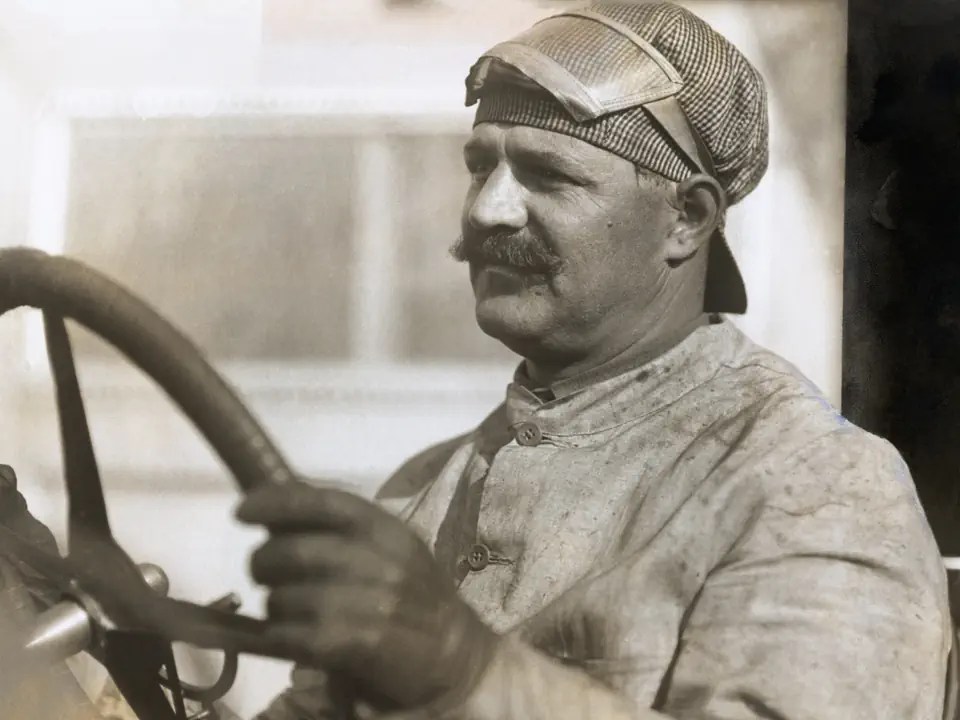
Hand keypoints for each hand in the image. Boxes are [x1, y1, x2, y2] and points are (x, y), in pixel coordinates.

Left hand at [236, 479, 499, 713]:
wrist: (456, 654)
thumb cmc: (413, 597)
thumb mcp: (388, 550)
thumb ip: (341, 531)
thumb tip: (275, 515)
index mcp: (387, 529)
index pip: (324, 503)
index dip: (277, 502)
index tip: (242, 511)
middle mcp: (382, 560)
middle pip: (294, 550)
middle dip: (263, 561)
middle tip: (263, 573)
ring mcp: (374, 602)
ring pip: (288, 596)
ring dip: (274, 605)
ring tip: (284, 610)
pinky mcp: (364, 643)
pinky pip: (296, 635)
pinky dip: (281, 636)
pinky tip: (290, 637)